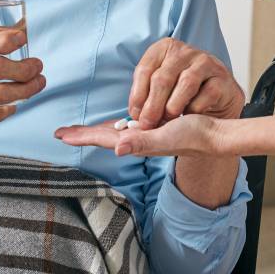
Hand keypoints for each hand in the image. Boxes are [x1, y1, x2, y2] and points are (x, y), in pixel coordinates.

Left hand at [55, 114, 222, 156]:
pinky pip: (131, 127)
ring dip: (99, 132)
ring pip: (116, 131)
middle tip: (63, 133)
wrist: (216, 135)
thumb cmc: (193, 135)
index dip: (81, 136)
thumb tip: (117, 147)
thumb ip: (142, 142)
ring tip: (82, 134)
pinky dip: (118, 127)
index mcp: (136, 140)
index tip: (59, 135)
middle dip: (84, 134)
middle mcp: (138, 137)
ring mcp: (146, 133)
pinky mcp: (154, 128)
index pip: (102, 138)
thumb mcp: (166, 137)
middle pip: (104, 135)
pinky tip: (114, 128)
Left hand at [129, 38, 244, 128]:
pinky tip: (190, 116)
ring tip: (168, 121)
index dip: (138, 95)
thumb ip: (145, 95)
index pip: (145, 69)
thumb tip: (135, 114)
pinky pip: (206, 94)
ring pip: (185, 83)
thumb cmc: (183, 93)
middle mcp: (185, 51)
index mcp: (165, 48)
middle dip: (152, 105)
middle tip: (148, 125)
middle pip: (162, 78)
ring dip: (173, 107)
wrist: (217, 98)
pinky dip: (195, 109)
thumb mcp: (161, 86)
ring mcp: (205, 62)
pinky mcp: (221, 77)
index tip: (136, 115)